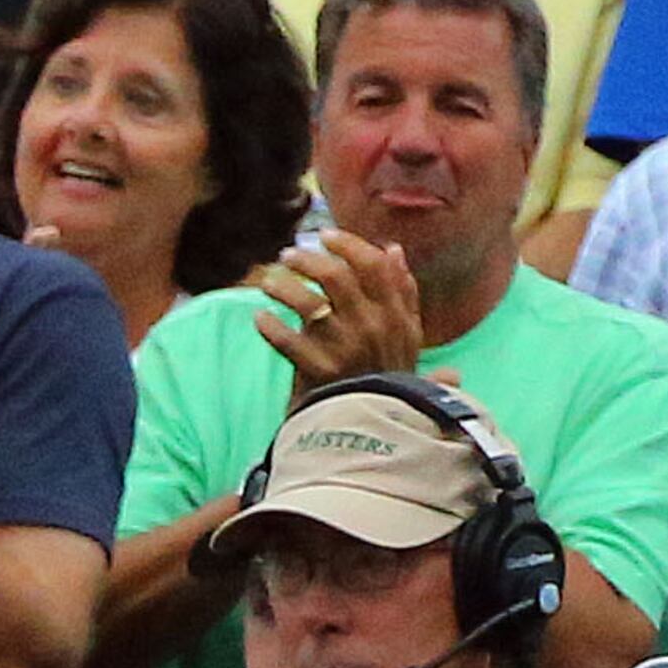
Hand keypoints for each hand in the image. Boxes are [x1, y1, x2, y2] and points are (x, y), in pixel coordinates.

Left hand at [249, 228, 422, 394]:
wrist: (374, 432)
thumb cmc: (388, 378)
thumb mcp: (408, 336)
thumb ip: (404, 292)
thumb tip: (392, 249)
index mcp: (398, 315)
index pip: (373, 265)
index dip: (347, 245)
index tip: (325, 236)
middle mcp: (374, 327)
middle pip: (337, 277)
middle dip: (308, 260)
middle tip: (288, 255)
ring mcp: (347, 349)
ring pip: (309, 304)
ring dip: (284, 288)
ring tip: (268, 283)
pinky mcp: (321, 372)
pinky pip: (288, 342)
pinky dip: (271, 328)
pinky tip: (260, 319)